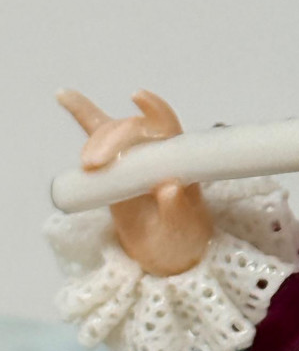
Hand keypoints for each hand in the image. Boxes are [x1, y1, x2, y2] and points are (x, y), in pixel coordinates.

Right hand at [58, 89, 213, 276]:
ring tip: (88, 163)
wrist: (167, 255)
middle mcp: (157, 153)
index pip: (169, 127)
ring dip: (96, 140)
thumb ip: (177, 211)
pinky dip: (81, 114)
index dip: (155, 109)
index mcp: (180, 162)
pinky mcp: (113, 165)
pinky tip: (64, 96)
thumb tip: (169, 187)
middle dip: (112, 139)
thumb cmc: (181, 239)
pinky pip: (97, 136)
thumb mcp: (182, 231)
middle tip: (94, 164)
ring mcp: (133, 157)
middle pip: (133, 130)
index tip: (137, 98)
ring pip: (112, 132)